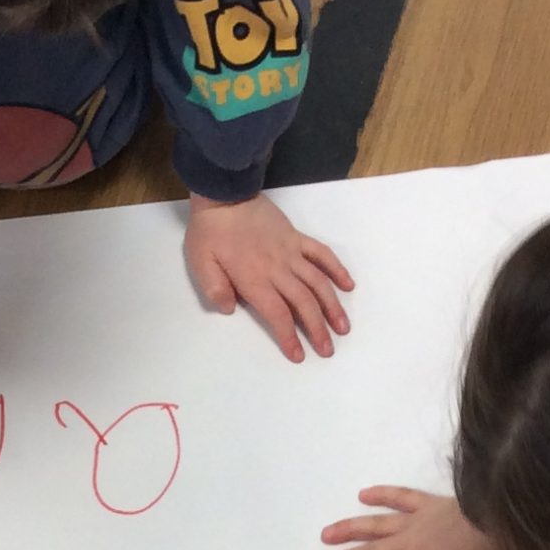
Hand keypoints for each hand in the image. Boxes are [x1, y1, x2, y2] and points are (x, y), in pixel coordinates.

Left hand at [185, 194, 353, 361]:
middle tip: (328, 350)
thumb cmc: (209, 232)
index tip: (299, 355)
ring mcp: (291, 252)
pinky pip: (321, 254)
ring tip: (344, 327)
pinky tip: (348, 285)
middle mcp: (278, 269)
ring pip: (318, 282)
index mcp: (255, 279)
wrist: (225, 194)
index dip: (289, 337)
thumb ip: (215, 288)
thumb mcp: (201, 263)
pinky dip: (336, 269)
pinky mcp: (296, 238)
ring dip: (333, 306)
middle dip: (318, 329)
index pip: (278, 314)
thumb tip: (229, 310)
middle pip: (304, 303)